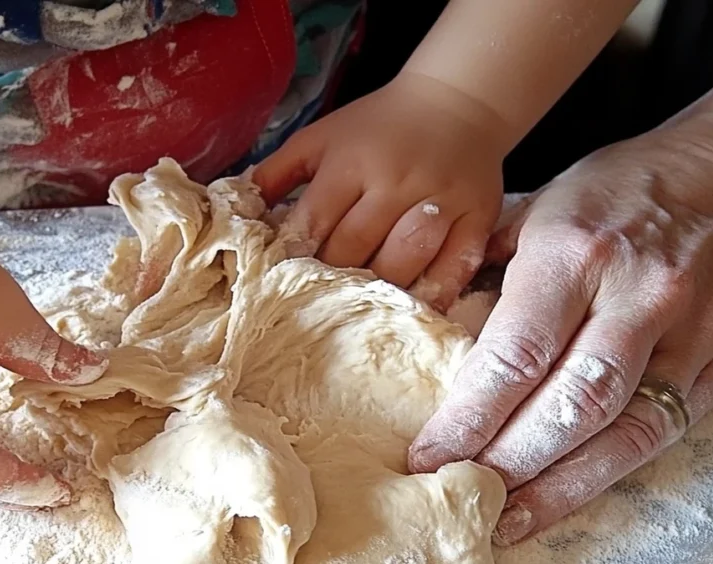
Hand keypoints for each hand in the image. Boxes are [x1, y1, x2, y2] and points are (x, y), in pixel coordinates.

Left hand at [254, 71, 506, 309]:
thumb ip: (276, 173)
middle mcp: (395, 182)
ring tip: (361, 312)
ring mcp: (439, 202)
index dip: (295, 255)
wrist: (458, 103)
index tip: (281, 281)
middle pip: (356, 249)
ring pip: (403, 264)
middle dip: (332, 279)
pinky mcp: (476, 219)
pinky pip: (456, 268)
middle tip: (318, 303)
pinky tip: (414, 309)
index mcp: (351, 161)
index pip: (315, 221)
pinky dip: (435, 294)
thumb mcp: (320, 137)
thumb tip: (237, 212)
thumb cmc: (378, 127)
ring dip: (378, 292)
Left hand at [407, 115, 712, 543]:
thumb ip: (484, 263)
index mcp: (575, 250)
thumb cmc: (619, 189)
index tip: (428, 457)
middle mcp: (636, 294)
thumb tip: (427, 325)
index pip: (515, 354)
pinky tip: (561, 499)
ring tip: (503, 520)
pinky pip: (659, 434)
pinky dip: (604, 475)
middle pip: (567, 404)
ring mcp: (689, 333)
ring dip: (555, 487)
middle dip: (506, 462)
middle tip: (457, 494)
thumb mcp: (540, 204)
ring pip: (619, 431)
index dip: (469, 418)